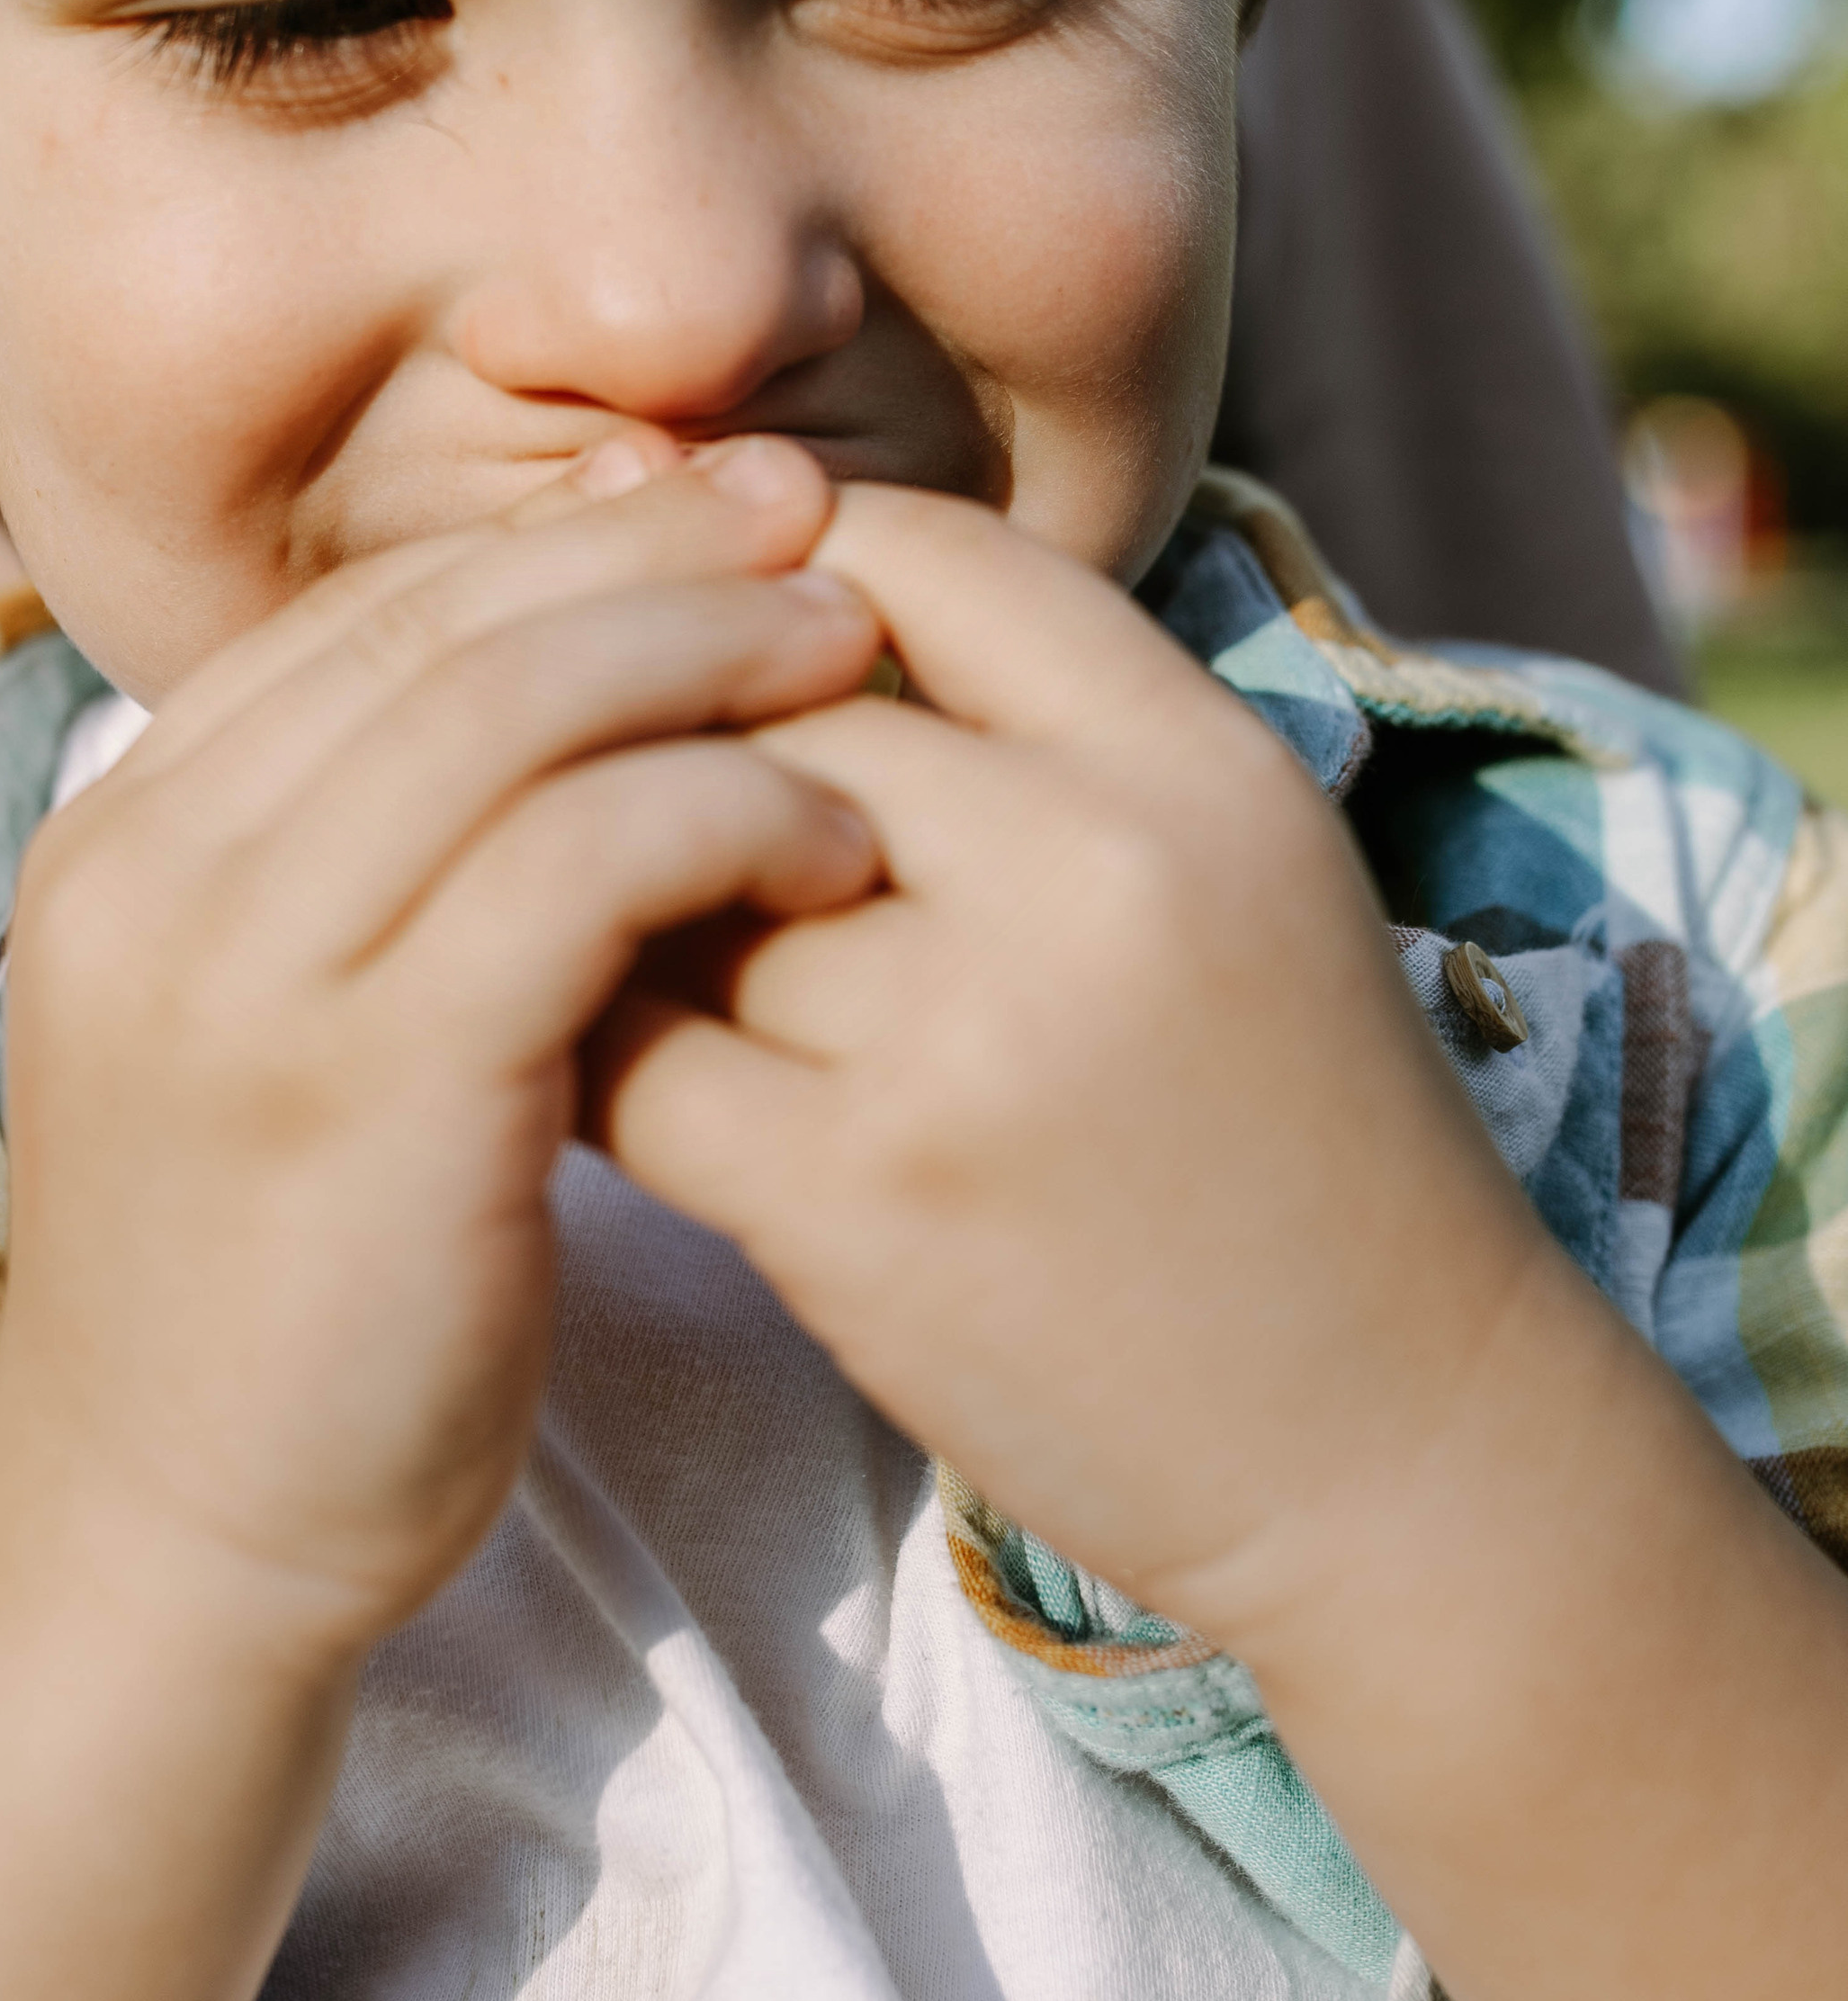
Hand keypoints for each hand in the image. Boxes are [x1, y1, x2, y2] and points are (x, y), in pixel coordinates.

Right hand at [0, 437, 881, 1657]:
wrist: (188, 1546)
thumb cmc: (292, 1292)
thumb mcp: (294, 1033)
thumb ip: (374, 873)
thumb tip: (576, 711)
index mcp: (128, 834)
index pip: (364, 614)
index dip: (556, 543)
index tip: (719, 511)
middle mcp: (157, 868)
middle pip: (437, 624)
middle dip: (648, 551)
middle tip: (817, 519)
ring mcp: (243, 968)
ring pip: (508, 708)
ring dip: (708, 656)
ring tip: (860, 656)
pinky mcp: (368, 1075)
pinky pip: (577, 861)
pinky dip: (725, 814)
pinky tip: (835, 839)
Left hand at [589, 482, 1552, 1642]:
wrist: (1402, 1451)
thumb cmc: (1298, 1146)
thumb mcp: (1240, 876)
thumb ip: (1051, 739)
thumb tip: (778, 598)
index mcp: (1202, 763)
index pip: (916, 549)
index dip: (792, 582)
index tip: (738, 655)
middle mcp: (1095, 866)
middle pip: (767, 711)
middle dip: (691, 769)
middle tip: (659, 841)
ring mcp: (971, 1035)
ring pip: (678, 880)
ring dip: (638, 922)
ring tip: (650, 968)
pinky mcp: (863, 1198)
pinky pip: (631, 1058)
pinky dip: (599, 1060)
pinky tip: (625, 1083)